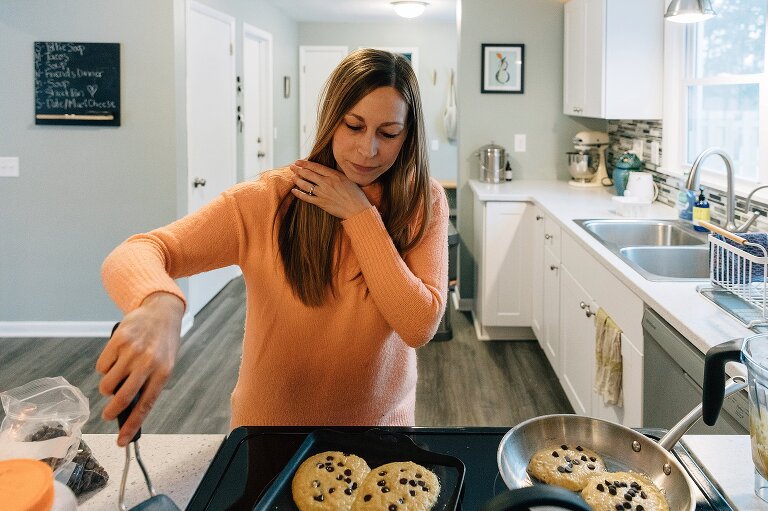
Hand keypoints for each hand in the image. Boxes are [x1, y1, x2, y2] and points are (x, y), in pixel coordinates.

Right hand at [96, 292, 183, 445]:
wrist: (161, 311)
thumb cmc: (163, 343)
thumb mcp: (165, 364)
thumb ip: (150, 384)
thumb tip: (129, 409)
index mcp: (163, 372)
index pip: (145, 405)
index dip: (132, 426)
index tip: (122, 442)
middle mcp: (148, 362)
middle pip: (122, 397)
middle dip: (111, 411)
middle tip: (107, 414)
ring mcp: (132, 351)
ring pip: (107, 383)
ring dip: (107, 387)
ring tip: (116, 379)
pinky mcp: (118, 340)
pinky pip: (102, 365)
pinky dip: (105, 368)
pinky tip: (115, 359)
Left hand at [290, 160, 370, 218]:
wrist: (358, 209)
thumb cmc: (356, 195)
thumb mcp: (348, 180)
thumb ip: (336, 175)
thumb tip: (328, 172)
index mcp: (334, 175)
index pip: (316, 167)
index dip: (305, 163)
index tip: (298, 161)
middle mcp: (327, 183)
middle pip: (309, 174)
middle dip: (298, 169)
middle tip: (292, 167)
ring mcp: (323, 193)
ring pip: (306, 184)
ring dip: (297, 180)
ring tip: (293, 177)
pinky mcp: (321, 203)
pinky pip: (307, 197)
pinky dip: (299, 194)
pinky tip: (294, 191)